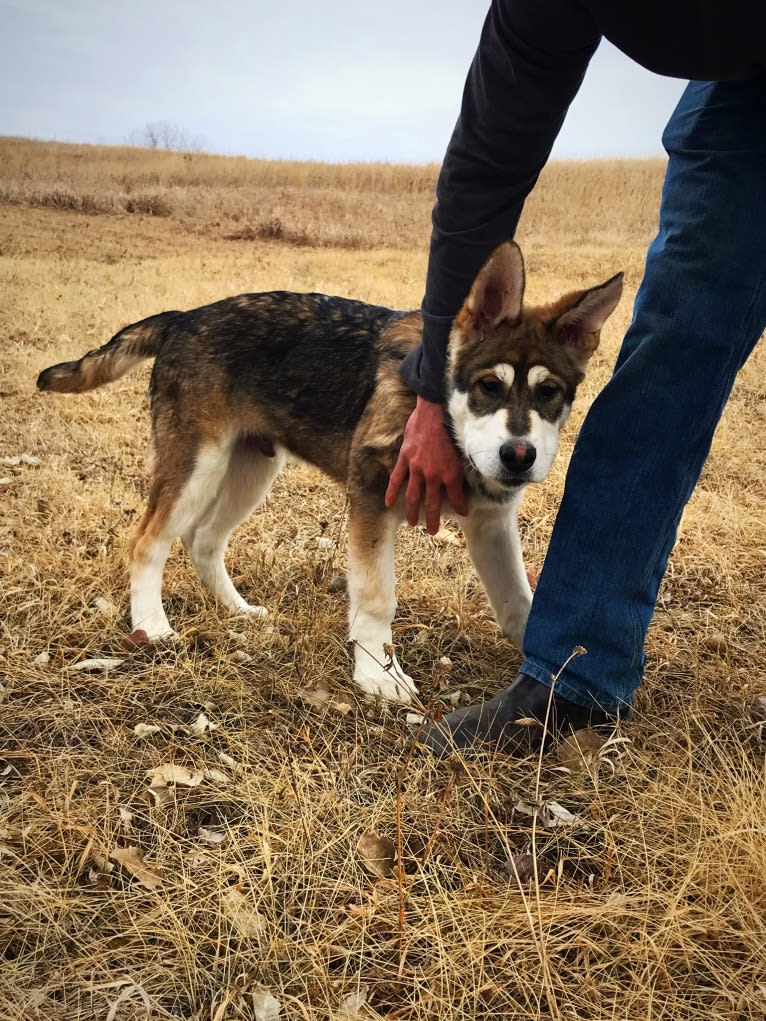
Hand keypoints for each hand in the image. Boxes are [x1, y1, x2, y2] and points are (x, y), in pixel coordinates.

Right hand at [385, 396, 467, 533]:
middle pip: (432, 504)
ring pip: (413, 496)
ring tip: (412, 523)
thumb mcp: (464, 450)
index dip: (460, 507)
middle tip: (432, 532)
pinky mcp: (405, 458)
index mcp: (451, 474)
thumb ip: (462, 467)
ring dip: (412, 511)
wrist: (435, 410)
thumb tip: (467, 478)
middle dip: (432, 520)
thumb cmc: (453, 427)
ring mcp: (417, 468)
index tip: (462, 513)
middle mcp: (433, 475)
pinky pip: (397, 479)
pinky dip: (391, 492)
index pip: (457, 498)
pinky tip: (388, 503)